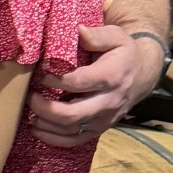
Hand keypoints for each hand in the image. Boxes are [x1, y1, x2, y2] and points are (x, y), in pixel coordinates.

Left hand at [26, 24, 160, 146]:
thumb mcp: (116, 36)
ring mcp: (104, 119)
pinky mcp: (99, 129)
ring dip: (45, 124)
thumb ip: (96, 35)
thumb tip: (77, 31)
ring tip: (29, 112)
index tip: (41, 73)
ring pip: (70, 130)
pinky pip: (74, 141)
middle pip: (72, 114)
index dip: (55, 80)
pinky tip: (37, 130)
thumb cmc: (124, 53)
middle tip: (29, 97)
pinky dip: (53, 139)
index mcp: (111, 77)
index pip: (78, 82)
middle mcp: (108, 101)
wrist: (143, 74)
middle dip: (45, 108)